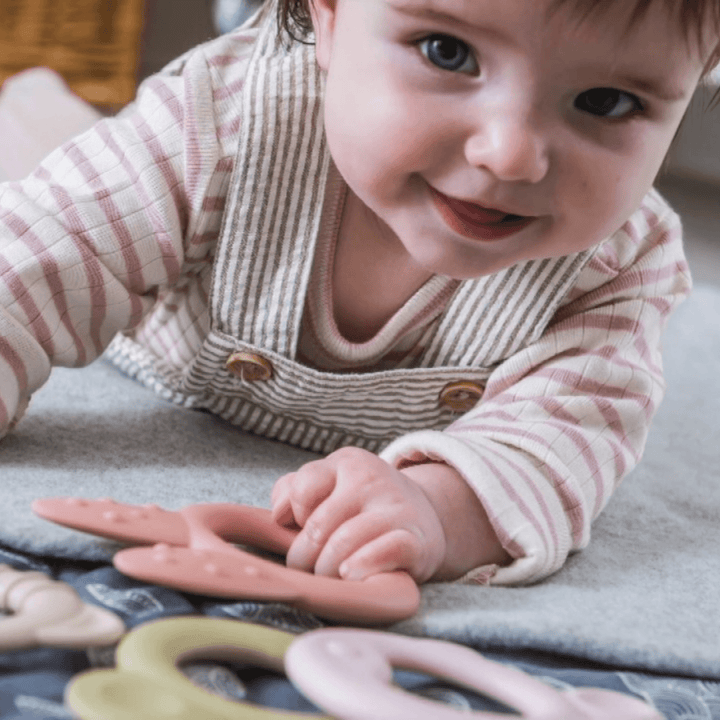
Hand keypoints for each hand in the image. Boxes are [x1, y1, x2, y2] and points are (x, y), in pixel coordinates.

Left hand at [271, 447, 446, 582]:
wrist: (427, 515)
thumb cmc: (363, 505)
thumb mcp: (331, 484)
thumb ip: (293, 490)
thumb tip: (279, 515)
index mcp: (347, 463)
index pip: (302, 489)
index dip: (295, 517)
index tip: (304, 529)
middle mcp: (371, 479)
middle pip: (317, 527)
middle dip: (304, 558)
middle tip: (309, 569)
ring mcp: (396, 508)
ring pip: (342, 544)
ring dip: (326, 571)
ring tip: (330, 576)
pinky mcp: (416, 540)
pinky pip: (383, 552)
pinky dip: (361, 566)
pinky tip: (351, 574)